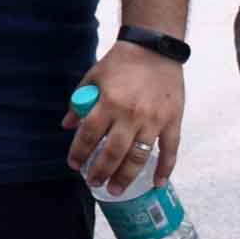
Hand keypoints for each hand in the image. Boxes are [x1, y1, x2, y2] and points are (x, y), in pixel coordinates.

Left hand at [63, 41, 183, 191]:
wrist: (154, 48)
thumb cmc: (121, 63)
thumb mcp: (93, 77)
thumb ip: (79, 101)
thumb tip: (67, 125)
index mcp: (108, 101)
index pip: (88, 135)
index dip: (79, 153)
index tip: (75, 166)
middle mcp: (130, 113)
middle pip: (112, 152)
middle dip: (101, 172)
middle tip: (95, 183)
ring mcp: (153, 119)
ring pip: (139, 157)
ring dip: (126, 176)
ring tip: (116, 190)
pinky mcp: (172, 121)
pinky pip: (170, 151)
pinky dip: (164, 170)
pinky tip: (155, 184)